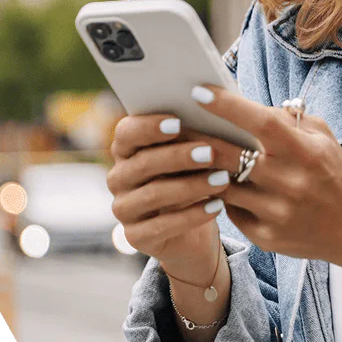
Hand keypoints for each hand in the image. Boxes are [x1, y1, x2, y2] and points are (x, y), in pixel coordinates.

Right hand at [106, 113, 231, 282]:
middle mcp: (119, 178)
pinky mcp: (136, 236)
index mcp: (127, 150)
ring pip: (153, 194)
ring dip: (191, 186)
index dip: (149, 126)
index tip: (178, 122)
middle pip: (142, 163)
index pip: (127, 132)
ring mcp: (124, 209)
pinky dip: (193, 215)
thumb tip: (216, 105)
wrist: (194, 231)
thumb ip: (195, 132)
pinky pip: (162, 226)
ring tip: (222, 180)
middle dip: (179, 156)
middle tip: (211, 152)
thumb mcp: (194, 155)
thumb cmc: (195, 178)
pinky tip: (217, 206)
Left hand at [190, 85, 341, 278]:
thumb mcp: (322, 138)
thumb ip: (288, 120)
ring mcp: (275, 212)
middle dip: (197, 138)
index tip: (199, 91)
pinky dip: (221, 197)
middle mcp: (288, 181)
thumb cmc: (335, 175)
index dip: (227, 106)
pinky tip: (213, 187)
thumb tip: (247, 107)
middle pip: (228, 156)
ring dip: (203, 170)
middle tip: (175, 125)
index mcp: (303, 151)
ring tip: (187, 156)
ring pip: (222, 185)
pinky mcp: (265, 236)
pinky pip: (230, 211)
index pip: (260, 122)